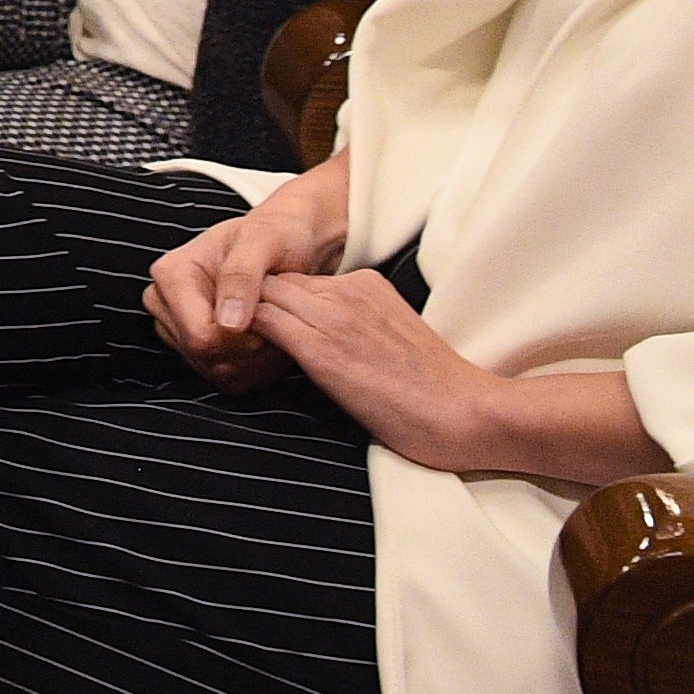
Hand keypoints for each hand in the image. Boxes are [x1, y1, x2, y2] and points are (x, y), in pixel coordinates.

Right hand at [142, 159, 350, 387]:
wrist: (287, 241)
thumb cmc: (276, 235)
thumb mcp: (263, 242)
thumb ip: (242, 276)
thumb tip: (228, 324)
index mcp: (171, 274)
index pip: (201, 336)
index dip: (242, 338)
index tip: (269, 315)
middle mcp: (165, 303)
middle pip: (206, 357)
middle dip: (250, 349)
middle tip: (276, 319)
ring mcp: (177, 328)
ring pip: (216, 372)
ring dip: (256, 359)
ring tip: (274, 325)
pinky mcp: (194, 347)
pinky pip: (224, 378)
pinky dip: (255, 367)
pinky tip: (268, 338)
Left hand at [249, 270, 658, 483]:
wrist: (469, 413)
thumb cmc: (437, 390)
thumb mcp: (393, 335)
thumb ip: (358, 323)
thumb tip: (327, 338)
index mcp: (367, 284)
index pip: (300, 280)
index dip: (275, 301)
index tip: (260, 324)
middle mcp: (348, 291)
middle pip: (276, 282)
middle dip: (248, 302)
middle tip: (226, 331)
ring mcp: (334, 316)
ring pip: (263, 297)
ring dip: (240, 317)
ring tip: (223, 344)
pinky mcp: (323, 350)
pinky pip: (263, 325)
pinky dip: (242, 335)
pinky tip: (233, 354)